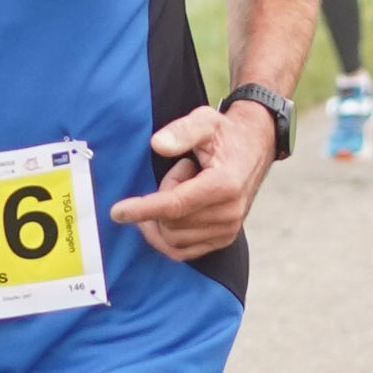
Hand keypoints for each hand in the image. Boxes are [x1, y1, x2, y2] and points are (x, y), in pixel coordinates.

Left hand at [116, 94, 277, 261]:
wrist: (255, 147)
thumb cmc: (226, 133)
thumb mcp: (204, 120)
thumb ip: (181, 131)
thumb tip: (158, 144)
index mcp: (224, 185)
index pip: (174, 206)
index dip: (143, 209)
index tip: (117, 212)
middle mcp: (229, 213)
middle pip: (171, 222)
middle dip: (161, 198)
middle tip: (178, 172)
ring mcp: (228, 229)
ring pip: (174, 239)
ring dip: (166, 216)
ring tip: (185, 186)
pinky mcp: (224, 239)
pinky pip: (183, 251)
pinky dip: (167, 237)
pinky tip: (169, 214)